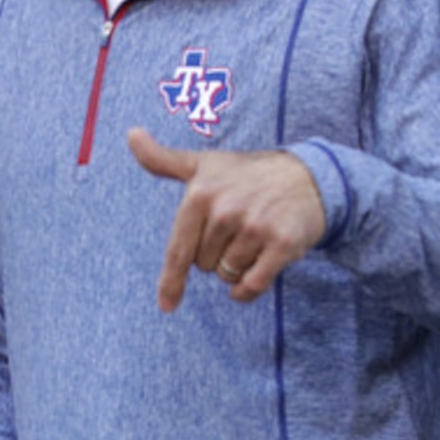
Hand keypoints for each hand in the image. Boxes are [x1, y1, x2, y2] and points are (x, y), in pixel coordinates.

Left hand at [126, 127, 325, 311]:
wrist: (308, 177)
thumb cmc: (248, 175)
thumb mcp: (205, 164)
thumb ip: (163, 159)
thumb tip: (131, 134)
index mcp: (202, 193)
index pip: (179, 250)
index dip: (171, 282)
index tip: (167, 305)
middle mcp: (227, 210)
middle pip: (205, 266)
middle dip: (216, 256)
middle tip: (237, 230)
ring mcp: (256, 227)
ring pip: (228, 275)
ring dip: (237, 267)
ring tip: (253, 239)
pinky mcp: (283, 244)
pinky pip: (252, 285)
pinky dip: (248, 290)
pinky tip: (255, 274)